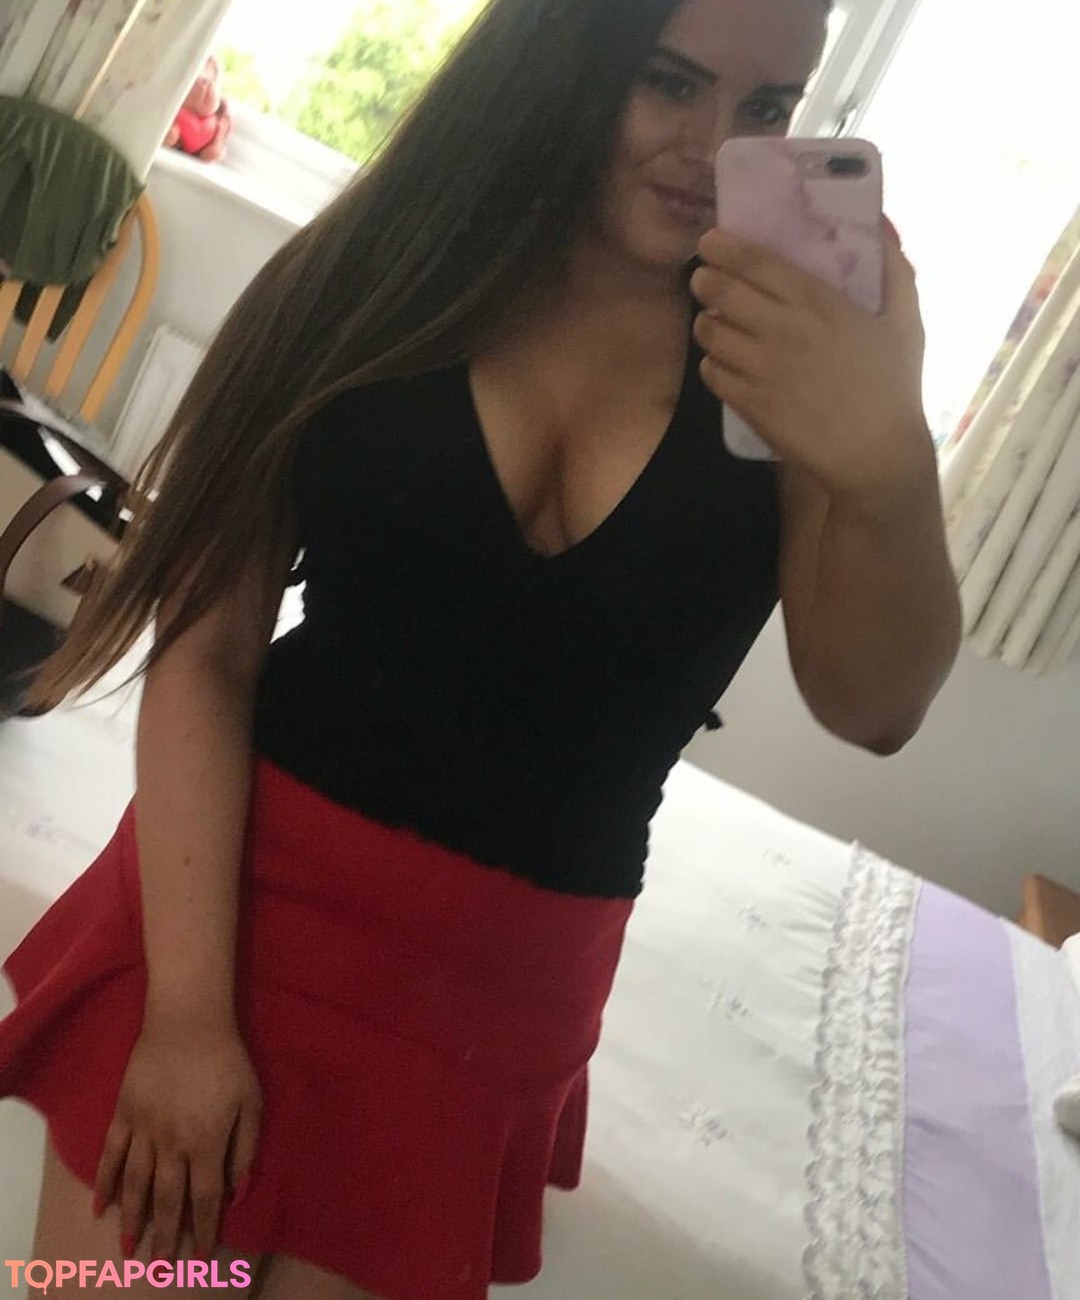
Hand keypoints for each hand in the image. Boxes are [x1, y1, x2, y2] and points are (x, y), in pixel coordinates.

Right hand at [92, 1015, 261, 1260]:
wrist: (188, 1020)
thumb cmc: (227, 1060)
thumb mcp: (251, 1101)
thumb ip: (247, 1148)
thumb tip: (238, 1191)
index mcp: (207, 1141)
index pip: (206, 1197)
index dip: (205, 1228)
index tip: (202, 1255)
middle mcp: (172, 1143)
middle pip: (168, 1199)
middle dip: (165, 1235)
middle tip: (160, 1267)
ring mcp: (144, 1129)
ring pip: (136, 1184)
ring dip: (132, 1219)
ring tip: (129, 1248)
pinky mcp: (124, 1113)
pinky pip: (111, 1155)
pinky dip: (104, 1183)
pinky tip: (100, 1206)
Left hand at [690, 219, 935, 502]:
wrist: (876, 453)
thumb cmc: (893, 386)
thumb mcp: (906, 320)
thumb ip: (894, 268)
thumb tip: (882, 223)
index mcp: (818, 302)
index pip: (754, 262)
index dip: (723, 247)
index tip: (711, 241)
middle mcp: (783, 330)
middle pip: (720, 292)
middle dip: (705, 280)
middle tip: (704, 280)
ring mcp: (762, 368)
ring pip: (709, 332)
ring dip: (705, 323)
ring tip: (714, 322)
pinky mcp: (749, 403)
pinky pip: (711, 372)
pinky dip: (711, 362)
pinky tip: (724, 361)